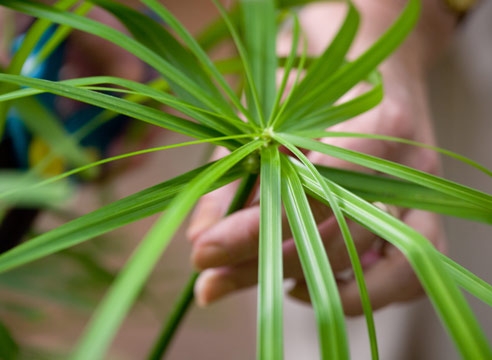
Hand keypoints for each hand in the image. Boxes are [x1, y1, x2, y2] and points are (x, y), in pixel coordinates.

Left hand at [187, 1, 452, 314]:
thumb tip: (201, 241)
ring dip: (312, 284)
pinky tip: (314, 284)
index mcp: (372, 121)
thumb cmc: (313, 72)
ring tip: (264, 278)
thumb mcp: (264, 110)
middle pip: (337, 239)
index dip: (253, 232)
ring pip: (377, 268)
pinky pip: (405, 274)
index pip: (311, 196)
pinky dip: (360, 294)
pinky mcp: (423, 213)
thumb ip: (235, 176)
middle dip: (265, 264)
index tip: (203, 253)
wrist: (369, 50)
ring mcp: (421, 193)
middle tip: (213, 275)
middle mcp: (407, 163)